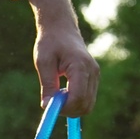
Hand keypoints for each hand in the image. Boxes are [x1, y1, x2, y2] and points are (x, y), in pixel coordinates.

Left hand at [25, 0, 97, 117]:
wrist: (61, 28)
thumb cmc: (50, 42)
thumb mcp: (43, 62)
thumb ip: (47, 85)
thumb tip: (47, 106)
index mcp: (80, 66)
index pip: (78, 98)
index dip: (64, 108)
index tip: (49, 107)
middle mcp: (93, 71)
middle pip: (85, 105)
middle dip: (68, 110)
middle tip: (52, 102)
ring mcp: (96, 75)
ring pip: (88, 105)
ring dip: (71, 106)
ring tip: (57, 93)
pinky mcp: (94, 77)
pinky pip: (88, 98)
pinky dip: (75, 101)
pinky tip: (64, 91)